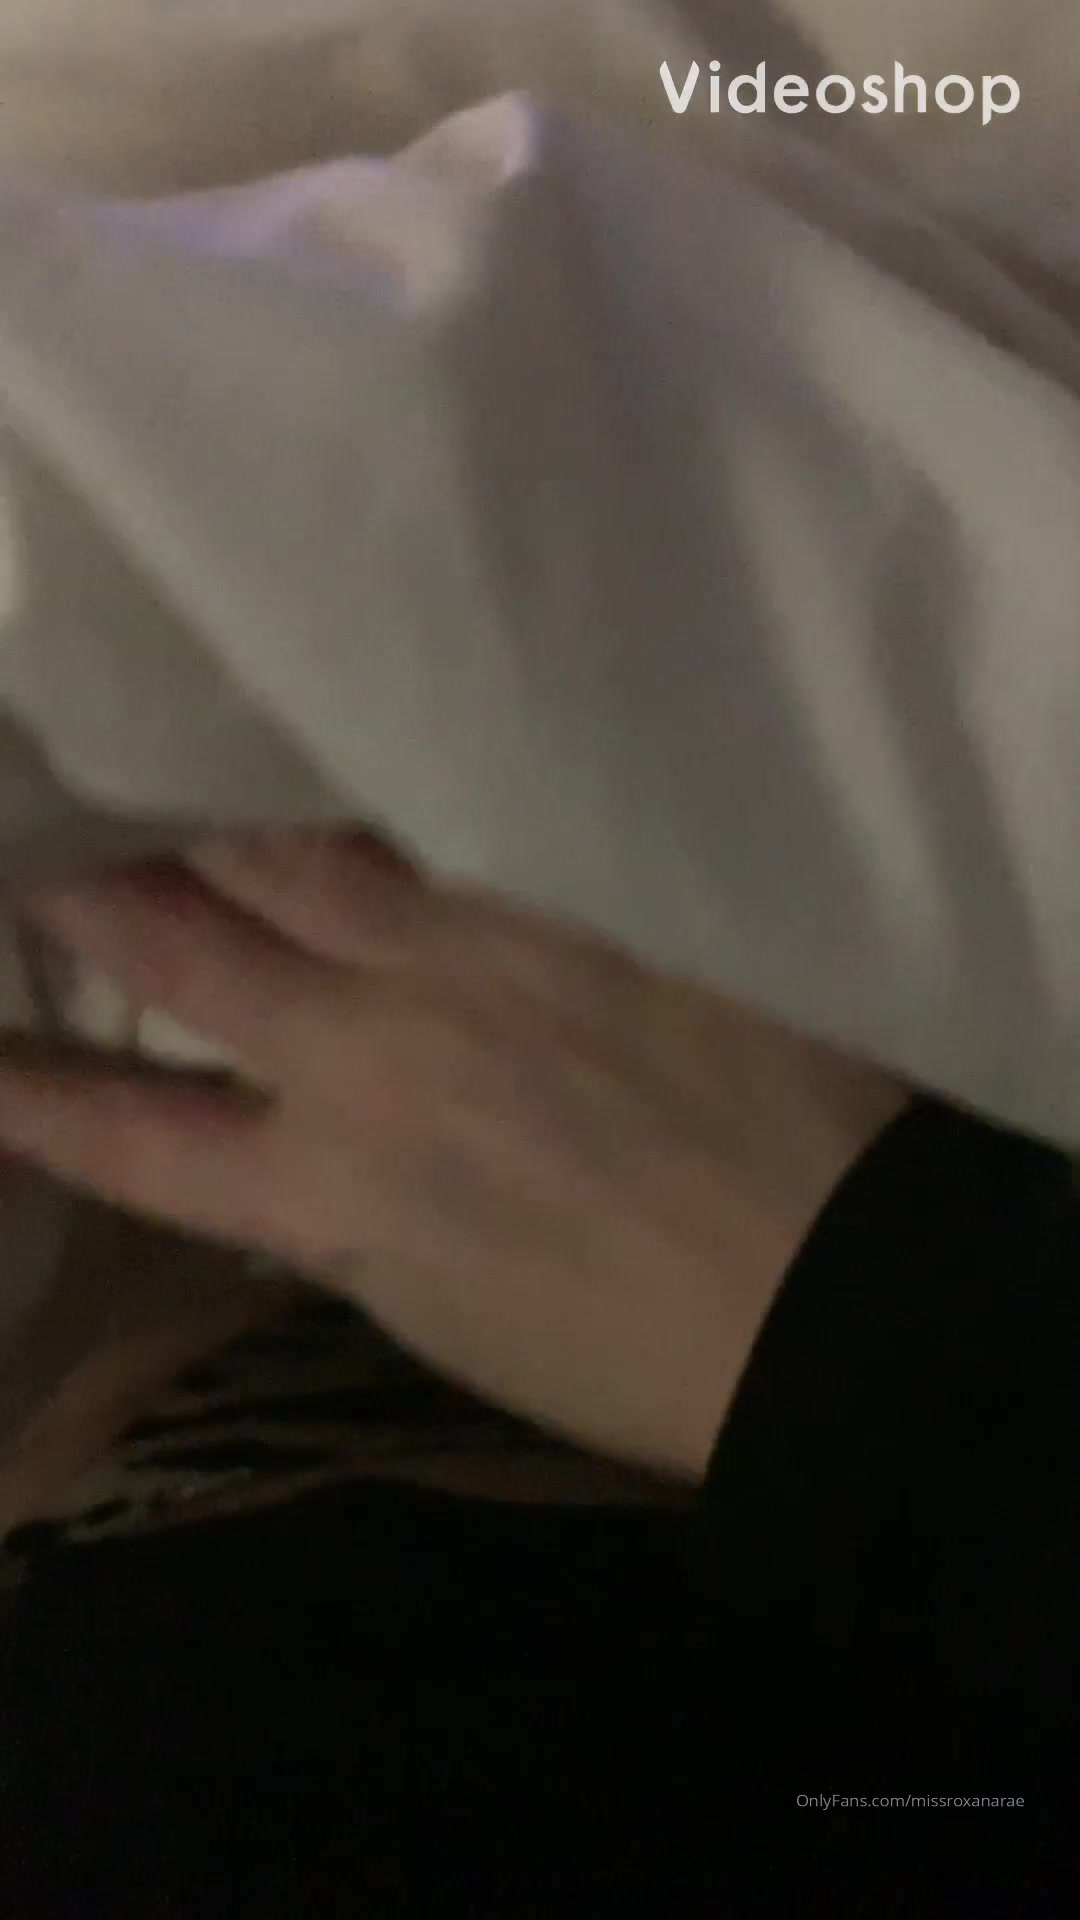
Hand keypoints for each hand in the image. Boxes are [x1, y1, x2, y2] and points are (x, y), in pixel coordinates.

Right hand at [0, 833, 906, 1478]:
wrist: (834, 1292)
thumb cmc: (637, 1353)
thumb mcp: (444, 1310)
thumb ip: (349, 1205)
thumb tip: (302, 1134)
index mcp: (325, 1197)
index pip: (129, 1132)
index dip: (34, 1092)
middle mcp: (365, 1056)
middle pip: (186, 948)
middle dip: (100, 895)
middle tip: (56, 853)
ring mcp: (470, 958)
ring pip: (299, 854)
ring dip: (221, 822)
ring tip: (180, 778)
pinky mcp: (573, 898)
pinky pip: (447, 824)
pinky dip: (381, 803)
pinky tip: (354, 754)